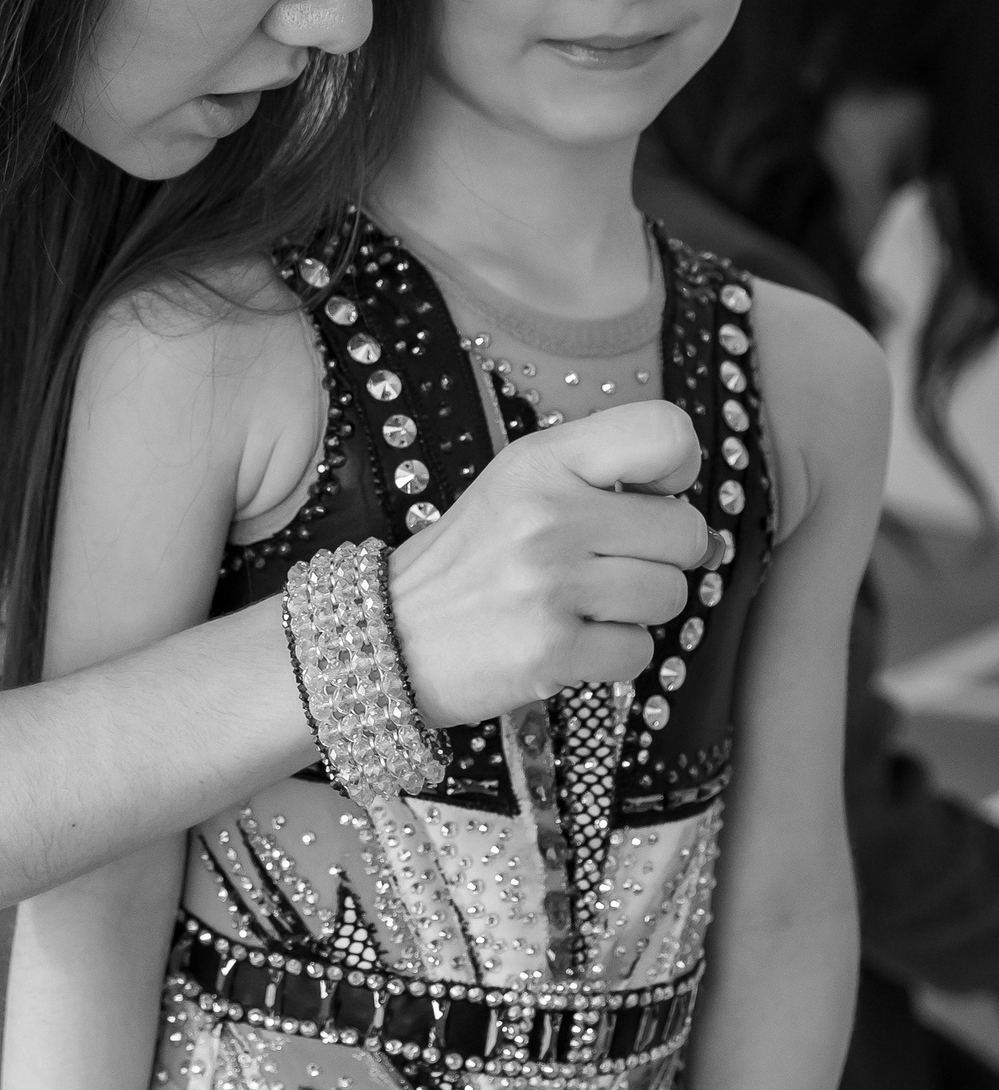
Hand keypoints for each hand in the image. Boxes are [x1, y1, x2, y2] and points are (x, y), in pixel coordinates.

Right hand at [390, 402, 708, 729]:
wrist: (386, 635)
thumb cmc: (469, 562)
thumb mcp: (518, 487)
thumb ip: (601, 483)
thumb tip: (703, 534)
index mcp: (540, 462)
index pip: (665, 433)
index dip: (676, 470)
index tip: (647, 494)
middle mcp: (548, 516)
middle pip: (685, 533)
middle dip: (657, 557)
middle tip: (602, 566)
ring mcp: (551, 585)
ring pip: (669, 597)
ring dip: (634, 610)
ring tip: (576, 605)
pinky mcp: (554, 650)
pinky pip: (639, 652)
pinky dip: (611, 656)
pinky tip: (566, 641)